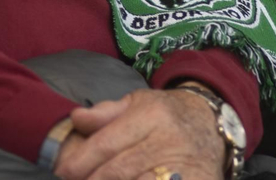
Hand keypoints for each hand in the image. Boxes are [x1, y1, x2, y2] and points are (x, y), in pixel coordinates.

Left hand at [53, 88, 223, 179]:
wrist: (212, 124)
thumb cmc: (166, 114)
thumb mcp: (138, 103)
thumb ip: (106, 113)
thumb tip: (76, 118)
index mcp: (151, 114)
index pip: (108, 143)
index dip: (82, 161)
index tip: (63, 172)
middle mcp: (168, 139)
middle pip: (119, 171)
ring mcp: (185, 165)